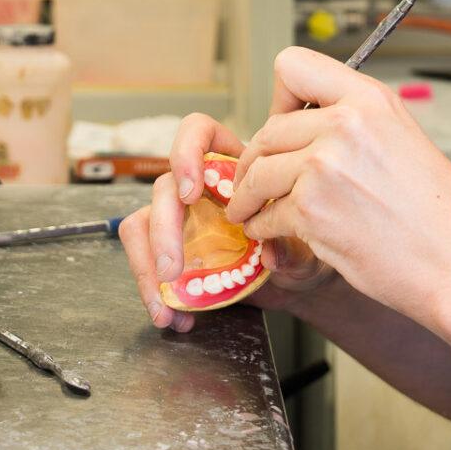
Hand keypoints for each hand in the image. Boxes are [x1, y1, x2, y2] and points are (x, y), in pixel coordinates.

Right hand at [118, 112, 334, 332]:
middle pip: (164, 188)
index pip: (200, 133)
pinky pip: (145, 261)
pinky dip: (152, 291)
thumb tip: (271, 255)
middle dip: (163, 229)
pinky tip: (173, 317)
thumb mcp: (308, 245)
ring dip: (145, 265)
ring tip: (164, 303)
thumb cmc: (305, 246)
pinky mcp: (172, 251)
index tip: (191, 192)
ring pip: (142, 224)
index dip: (186, 153)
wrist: (298, 283)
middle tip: (172, 271)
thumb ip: (294, 245)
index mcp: (234, 166)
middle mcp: (201, 187)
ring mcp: (182, 219)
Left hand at [223, 47, 450, 331]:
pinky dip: (262, 228)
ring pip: (258, 172)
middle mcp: (344, 124)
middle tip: (255, 180)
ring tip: (250, 210)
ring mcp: (324, 166)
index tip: (282, 123)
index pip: (293, 65)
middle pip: (269, 128)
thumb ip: (355, 125)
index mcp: (370, 99)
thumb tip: (307, 128)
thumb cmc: (442, 215)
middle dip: (256, 159)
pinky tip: (271, 234)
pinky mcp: (311, 211)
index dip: (279, 98)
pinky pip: (265, 214)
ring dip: (248, 196)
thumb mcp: (404, 140)